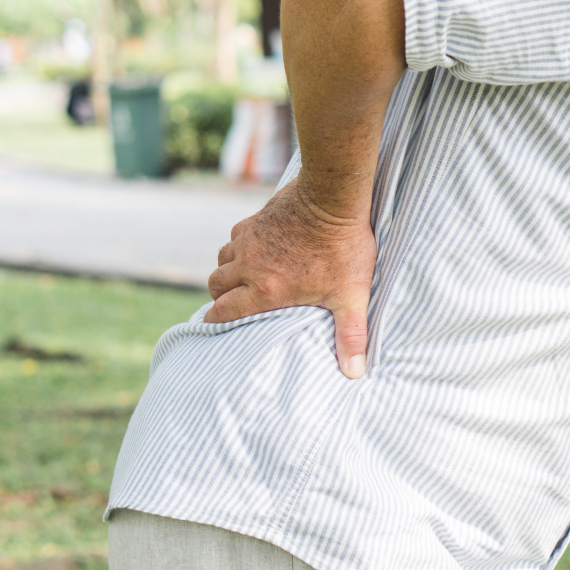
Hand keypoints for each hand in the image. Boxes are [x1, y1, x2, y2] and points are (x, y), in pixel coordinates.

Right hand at [206, 175, 376, 378]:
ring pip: (222, 259)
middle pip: (215, 285)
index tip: (215, 327)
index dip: (216, 322)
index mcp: (265, 290)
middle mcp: (249, 265)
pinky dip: (239, 246)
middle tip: (231, 304)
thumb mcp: (351, 295)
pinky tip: (256, 248)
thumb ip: (351, 334)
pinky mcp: (255, 219)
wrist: (334, 197)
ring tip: (242, 278)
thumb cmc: (344, 247)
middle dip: (219, 297)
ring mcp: (249, 239)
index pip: (223, 311)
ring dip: (227, 270)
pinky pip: (235, 236)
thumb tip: (354, 373)